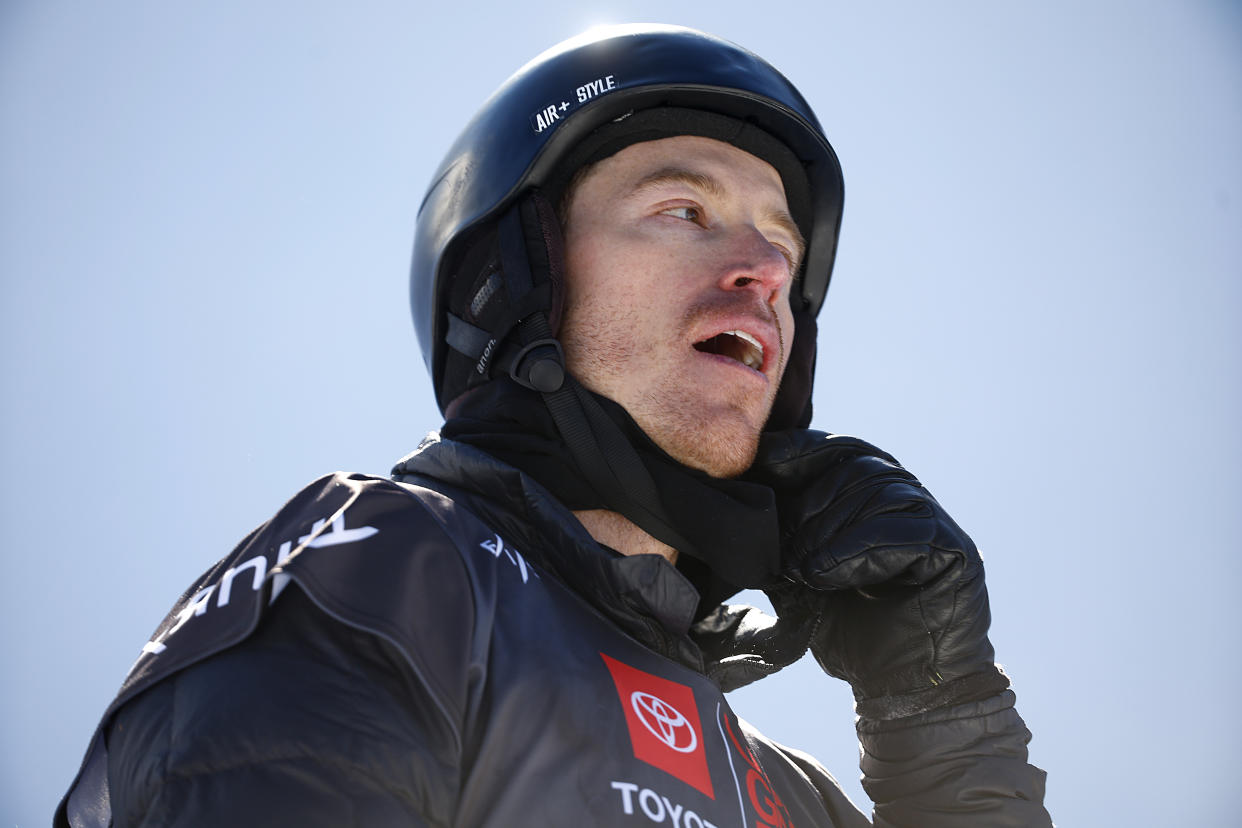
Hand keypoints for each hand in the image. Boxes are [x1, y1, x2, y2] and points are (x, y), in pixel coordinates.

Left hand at [750, 430, 1008, 719]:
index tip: (761, 462)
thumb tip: (735, 502)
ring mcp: (933, 522)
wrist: (899, 687)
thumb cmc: (850, 628)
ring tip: (801, 570)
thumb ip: (778, 538)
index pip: (836, 450)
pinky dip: (857, 551)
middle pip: (855, 468)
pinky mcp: (955, 552)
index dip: (798, 451)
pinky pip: (905, 533)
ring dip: (829, 532)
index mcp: (870, 494)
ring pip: (878, 495)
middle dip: (809, 504)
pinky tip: (825, 576)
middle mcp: (905, 498)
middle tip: (781, 548)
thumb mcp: (799, 573)